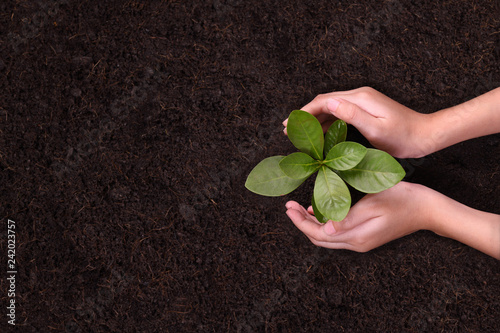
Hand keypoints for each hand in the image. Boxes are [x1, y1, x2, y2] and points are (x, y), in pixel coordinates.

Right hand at [283, 87, 430, 157]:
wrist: (424, 134)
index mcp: (360, 98)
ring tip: (301, 133)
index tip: (290, 123)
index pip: (325, 100)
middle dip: (305, 115)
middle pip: (325, 101)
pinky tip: (320, 133)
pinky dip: (327, 122)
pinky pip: (340, 113)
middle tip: (288, 130)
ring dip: (315, 119)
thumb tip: (329, 103)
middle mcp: (359, 96)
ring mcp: (362, 102)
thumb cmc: (403, 136)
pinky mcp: (365, 109)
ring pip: (331, 107)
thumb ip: (352, 115)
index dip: (305, 112)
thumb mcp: (376, 129)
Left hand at [285, 182, 430, 252]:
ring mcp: (361, 242)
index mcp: (357, 237)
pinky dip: (325, 224)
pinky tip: (319, 211)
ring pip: (327, 237)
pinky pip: (338, 234)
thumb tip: (326, 228)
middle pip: (320, 238)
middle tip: (288, 206)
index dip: (300, 222)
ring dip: (311, 224)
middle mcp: (356, 244)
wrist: (427, 209)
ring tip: (298, 208)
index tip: (288, 208)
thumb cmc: (402, 200)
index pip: (319, 234)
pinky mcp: (365, 236)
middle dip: (301, 223)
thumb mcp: (373, 204)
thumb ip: (348, 218)